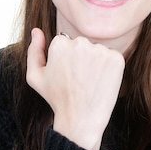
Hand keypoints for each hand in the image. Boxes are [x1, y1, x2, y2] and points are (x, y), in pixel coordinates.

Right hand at [26, 28, 124, 149]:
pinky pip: (112, 57)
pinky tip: (101, 82)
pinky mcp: (117, 58)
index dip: (64, 60)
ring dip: (95, 63)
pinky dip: (109, 68)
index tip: (65, 76)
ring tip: (89, 83)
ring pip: (97, 50)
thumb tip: (36, 30)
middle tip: (77, 81)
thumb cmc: (56, 98)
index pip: (64, 43)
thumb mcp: (35, 77)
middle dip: (80, 58)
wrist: (81, 119)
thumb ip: (34, 50)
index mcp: (60, 43)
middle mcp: (80, 42)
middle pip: (81, 44)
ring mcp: (100, 50)